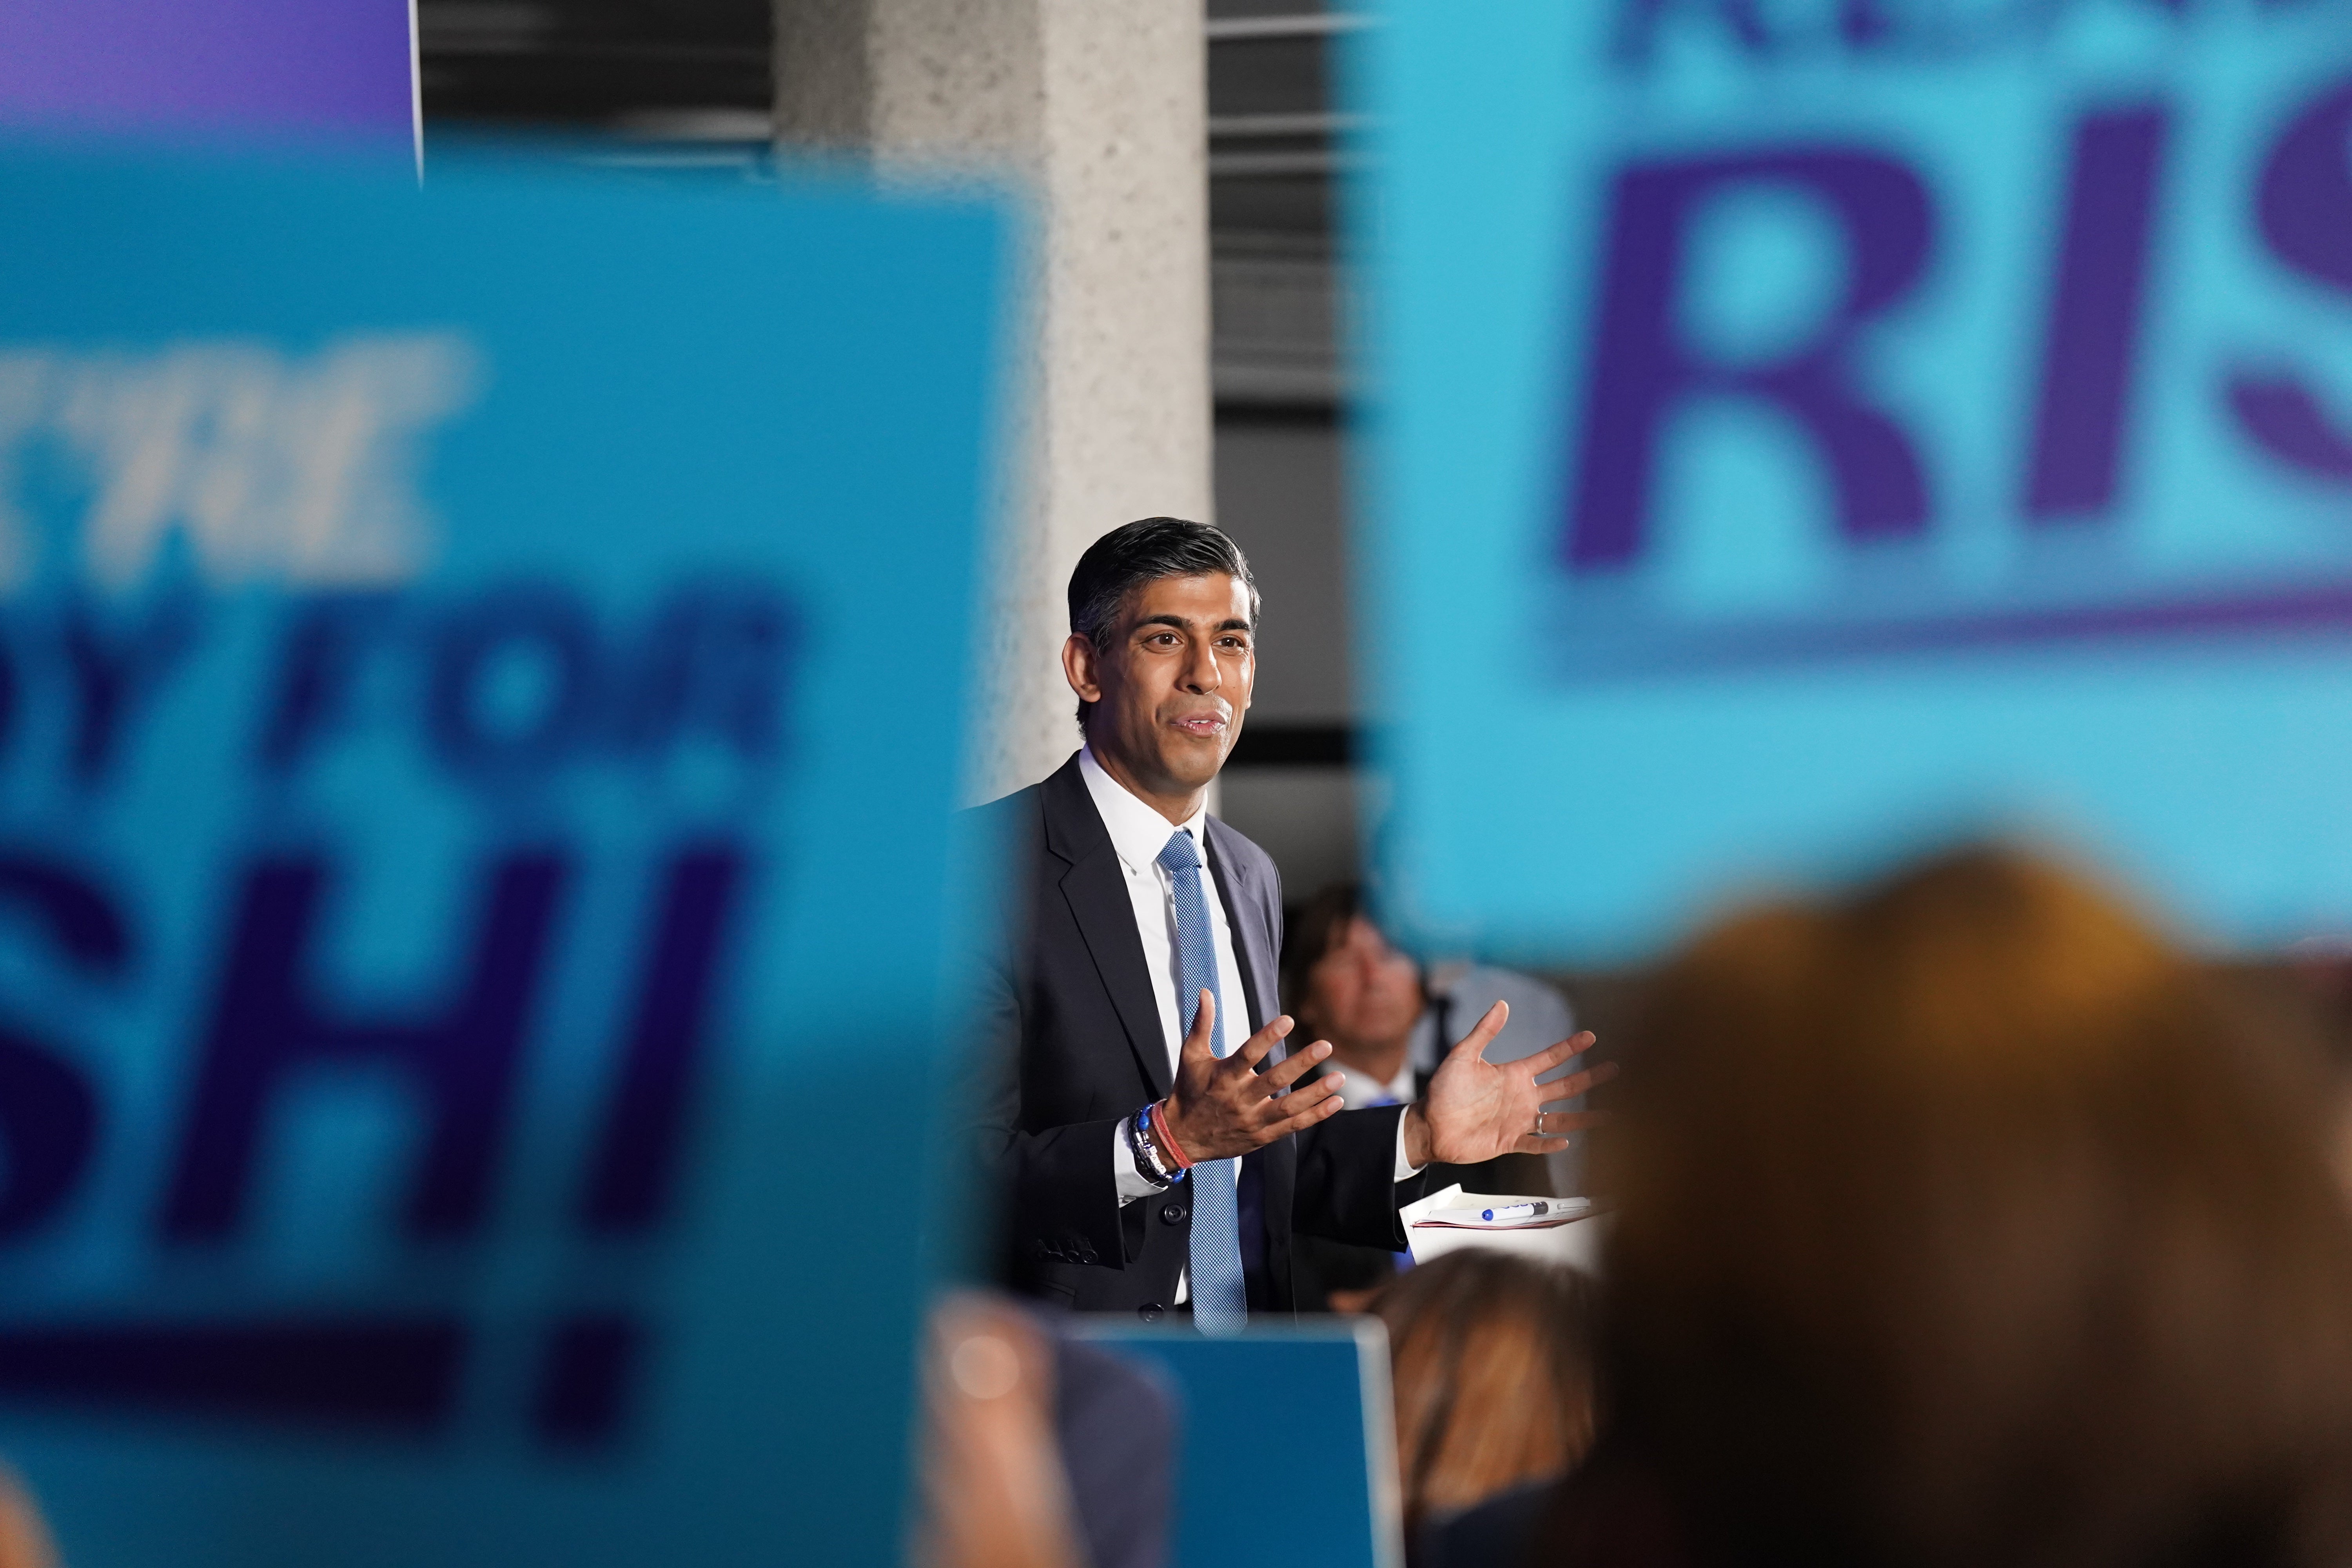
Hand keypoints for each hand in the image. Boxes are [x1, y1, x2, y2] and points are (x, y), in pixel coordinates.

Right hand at [1158, 991, 1346, 1162]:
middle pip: (1274, 1081)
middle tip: (1325, 1046)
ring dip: (1316, 1093)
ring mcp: (1252, 1120)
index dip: (1268, 1037)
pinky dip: (1316, 1115)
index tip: (1288, 1020)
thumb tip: (1206, 991)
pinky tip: (1336, 1101)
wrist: (1183, 1137)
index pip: (1248, 1054)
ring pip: (1289, 1107)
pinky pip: (1293, 1126)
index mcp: (1223, 1077)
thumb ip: (1202, 1024)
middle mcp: (1239, 1100)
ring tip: (1339, 1077)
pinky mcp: (1262, 1136)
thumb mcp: (1190, 1055)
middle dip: (1301, 1063)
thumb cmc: (1189, 1090)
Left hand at [1403, 1002, 1612, 1168]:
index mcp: (1514, 1074)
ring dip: (1583, 1117)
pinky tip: (1567, 1142)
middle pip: (1565, 1087)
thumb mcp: (1463, 1056)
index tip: (1591, 1036)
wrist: (1429, 1125)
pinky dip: (1551, 1145)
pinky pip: (1536, 1144)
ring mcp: (1518, 1120)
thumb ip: (1484, 1032)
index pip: (1549, 1058)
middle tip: (1615, 1070)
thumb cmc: (1443, 1090)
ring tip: (1611, 1114)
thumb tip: (1502, 1004)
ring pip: (1559, 1119)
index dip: (1570, 1048)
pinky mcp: (1509, 1142)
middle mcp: (1522, 1097)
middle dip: (1590, 1078)